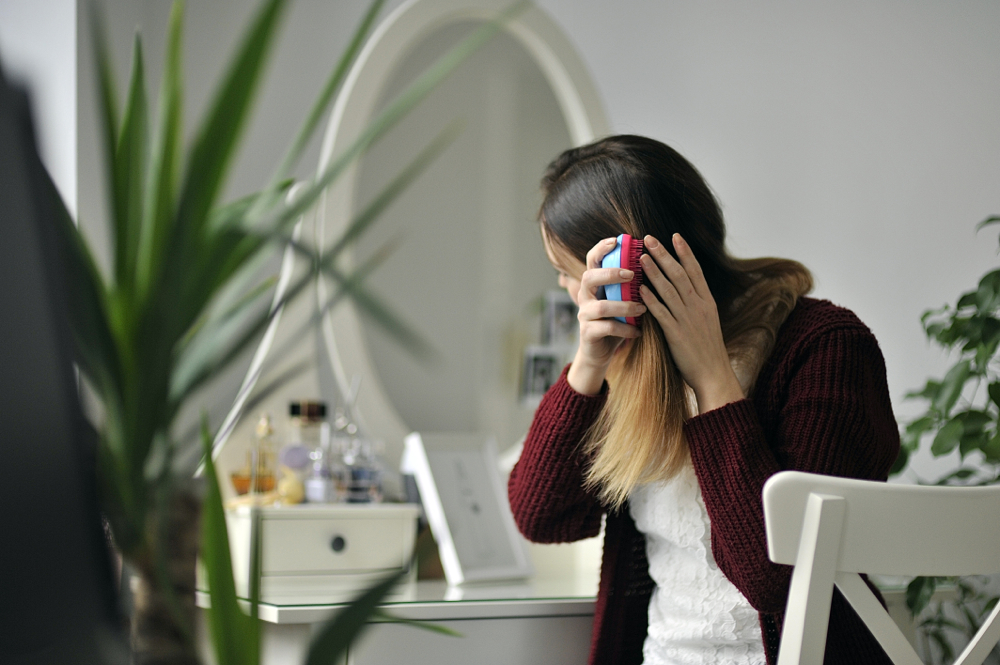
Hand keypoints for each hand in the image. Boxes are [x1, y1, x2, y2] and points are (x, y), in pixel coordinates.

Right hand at [567, 238, 645, 394]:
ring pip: (601, 306)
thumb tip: (651, 260)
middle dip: (610, 273)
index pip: (591, 260)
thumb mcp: (621, 299)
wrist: (602, 351)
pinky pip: (607, 328)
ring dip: (625, 306)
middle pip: (589, 277)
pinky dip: (626, 329)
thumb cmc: (617, 320)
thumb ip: (628, 283)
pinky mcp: (588, 333)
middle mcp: (585, 296)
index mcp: (594, 284)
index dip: (601, 249)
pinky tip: (639, 331)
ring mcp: (584, 315)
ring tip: (642, 309)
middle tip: (631, 274)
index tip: (616, 241)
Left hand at [639, 234, 744, 413]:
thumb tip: (686, 291)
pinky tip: (640, 288)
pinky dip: (651, 299)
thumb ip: (696, 305)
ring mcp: (688, 319)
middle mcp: (698, 306)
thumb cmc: (708, 350)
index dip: (684, 252)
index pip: (695, 271)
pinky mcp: (676, 334)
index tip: (675, 235)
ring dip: (654, 271)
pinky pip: (661, 313)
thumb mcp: (708, 322)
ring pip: (669, 290)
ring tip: (641, 256)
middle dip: (664, 254)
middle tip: (649, 238)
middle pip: (680, 274)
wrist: (714, 375)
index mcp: (707, 302)